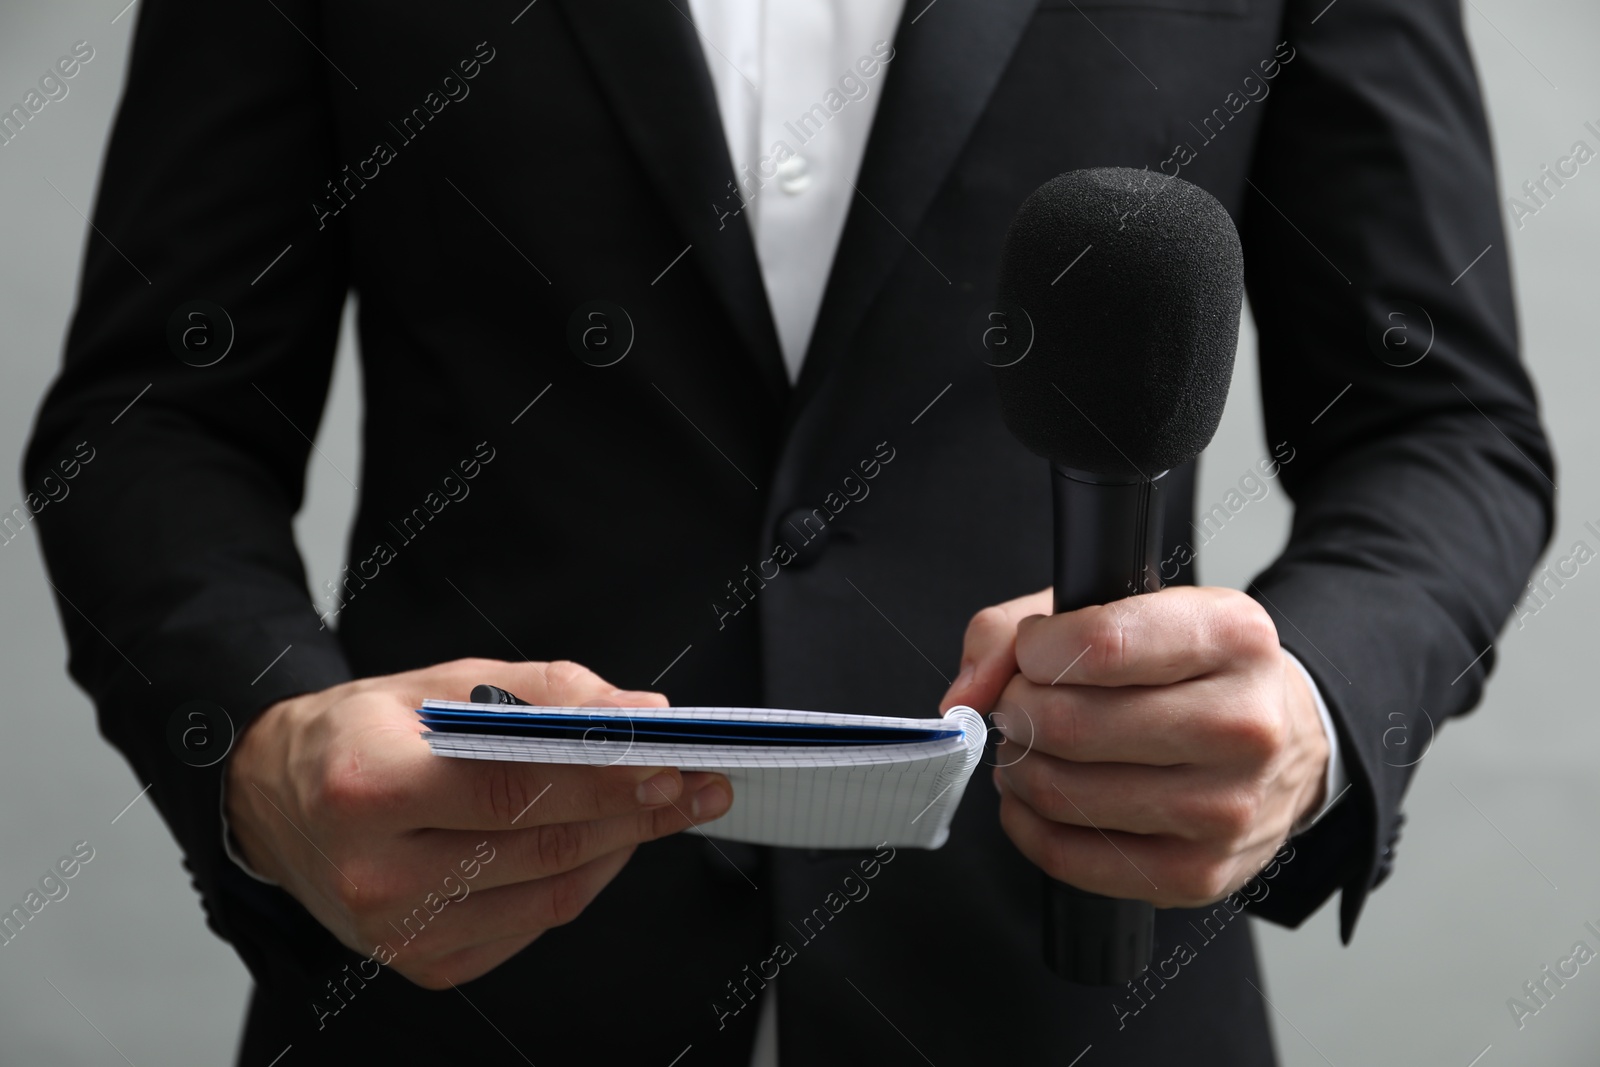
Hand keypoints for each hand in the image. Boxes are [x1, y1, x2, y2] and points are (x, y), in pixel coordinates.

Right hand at [225, 657, 731, 987]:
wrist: (275, 802)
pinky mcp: (421, 964)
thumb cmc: (360, 733)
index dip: (603, 779)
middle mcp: (376, 873)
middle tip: (695, 783)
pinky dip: (579, 881)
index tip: (671, 761)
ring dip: (620, 847)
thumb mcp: (443, 681)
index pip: (514, 789)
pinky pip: (532, 926)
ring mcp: (396, 932)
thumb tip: (640, 710)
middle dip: (634, 813)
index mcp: (368, 786)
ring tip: (665, 807)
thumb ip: (548, 692)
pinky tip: (604, 842)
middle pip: (541, 847)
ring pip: (550, 895)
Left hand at [940, 587, 1326, 907]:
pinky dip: (1029, 825)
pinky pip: (1070, 859)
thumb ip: (1015, 631)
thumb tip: (964, 697)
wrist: (1280, 739)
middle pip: (1072, 725)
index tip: (1032, 653)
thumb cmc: (1186, 669)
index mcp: (1233, 637)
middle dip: (1019, 711)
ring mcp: (1226, 808)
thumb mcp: (1116, 611)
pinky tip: (1038, 797)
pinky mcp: (1198, 873)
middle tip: (1022, 705)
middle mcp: (1243, 724)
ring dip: (1019, 767)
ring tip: (1030, 747)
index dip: (1037, 651)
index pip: (1101, 644)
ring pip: (1064, 793)